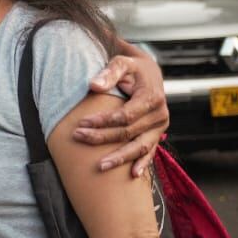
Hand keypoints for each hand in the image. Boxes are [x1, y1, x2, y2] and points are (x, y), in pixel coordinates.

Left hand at [75, 41, 168, 176]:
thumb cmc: (132, 68)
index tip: (81, 123)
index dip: (103, 121)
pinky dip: (142, 163)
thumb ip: (109, 73)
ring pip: (139, 147)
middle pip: (128, 132)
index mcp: (152, 98)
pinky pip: (150, 152)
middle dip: (102, 137)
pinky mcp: (157, 135)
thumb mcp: (122, 63)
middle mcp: (159, 115)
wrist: (149, 73)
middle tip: (78, 137)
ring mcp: (160, 127)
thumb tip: (93, 86)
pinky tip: (132, 175)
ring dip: (120, 158)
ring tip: (100, 166)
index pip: (125, 115)